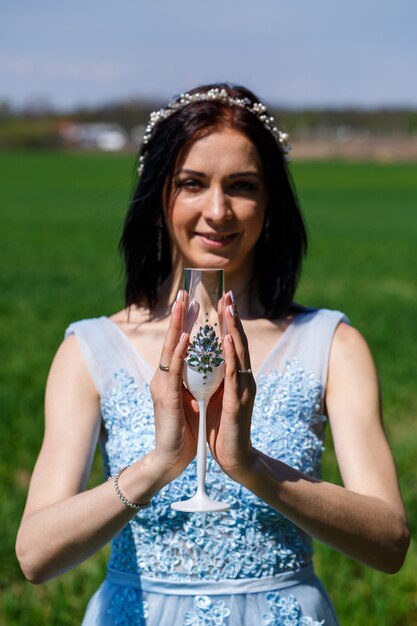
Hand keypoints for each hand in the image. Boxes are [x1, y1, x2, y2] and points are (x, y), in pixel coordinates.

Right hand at [149, 293, 198, 481]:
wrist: (171, 460)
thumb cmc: (184, 431)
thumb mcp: (190, 401)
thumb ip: (191, 383)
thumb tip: (203, 367)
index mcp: (171, 378)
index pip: (177, 344)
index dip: (183, 323)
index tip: (191, 301)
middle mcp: (164, 378)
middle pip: (171, 340)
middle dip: (178, 316)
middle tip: (183, 292)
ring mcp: (164, 387)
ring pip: (171, 349)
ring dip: (178, 326)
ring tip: (183, 305)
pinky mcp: (168, 399)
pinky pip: (174, 371)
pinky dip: (180, 353)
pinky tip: (186, 338)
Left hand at [206, 292, 256, 477]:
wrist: (233, 459)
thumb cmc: (222, 428)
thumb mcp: (217, 397)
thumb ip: (215, 379)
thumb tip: (204, 361)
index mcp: (237, 377)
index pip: (233, 343)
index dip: (229, 321)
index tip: (223, 299)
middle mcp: (243, 379)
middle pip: (240, 341)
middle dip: (232, 316)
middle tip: (227, 293)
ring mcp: (243, 389)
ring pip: (239, 352)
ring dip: (233, 328)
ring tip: (228, 307)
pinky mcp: (238, 402)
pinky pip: (233, 374)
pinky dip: (232, 354)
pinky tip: (228, 339)